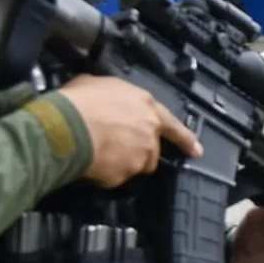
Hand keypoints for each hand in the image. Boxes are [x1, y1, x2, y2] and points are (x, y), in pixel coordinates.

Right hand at [57, 75, 202, 189]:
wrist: (67, 126)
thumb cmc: (81, 100)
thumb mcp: (99, 84)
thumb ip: (113, 96)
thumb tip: (105, 98)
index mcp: (147, 107)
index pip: (174, 126)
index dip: (186, 139)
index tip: (196, 151)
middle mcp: (149, 133)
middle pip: (152, 150)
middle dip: (138, 151)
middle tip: (114, 145)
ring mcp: (139, 157)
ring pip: (135, 166)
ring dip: (123, 163)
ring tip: (99, 152)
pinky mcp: (123, 176)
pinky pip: (115, 178)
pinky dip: (104, 174)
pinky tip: (89, 162)